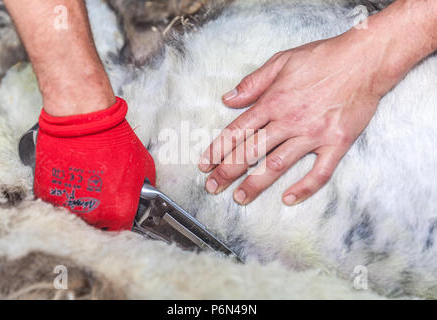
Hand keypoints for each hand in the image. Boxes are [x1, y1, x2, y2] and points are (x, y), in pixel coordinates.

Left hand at [198, 31, 389, 205]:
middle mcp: (289, 121)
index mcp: (273, 102)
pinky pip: (319, 172)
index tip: (205, 164)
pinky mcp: (336, 143)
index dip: (218, 149)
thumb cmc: (323, 57)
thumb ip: (253, 82)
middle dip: (228, 171)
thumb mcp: (282, 60)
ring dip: (256, 183)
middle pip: (251, 151)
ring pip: (278, 164)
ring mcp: (313, 134)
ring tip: (240, 197)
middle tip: (212, 187)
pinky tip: (289, 199)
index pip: (237, 131)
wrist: (365, 59)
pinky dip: (304, 188)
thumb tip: (228, 99)